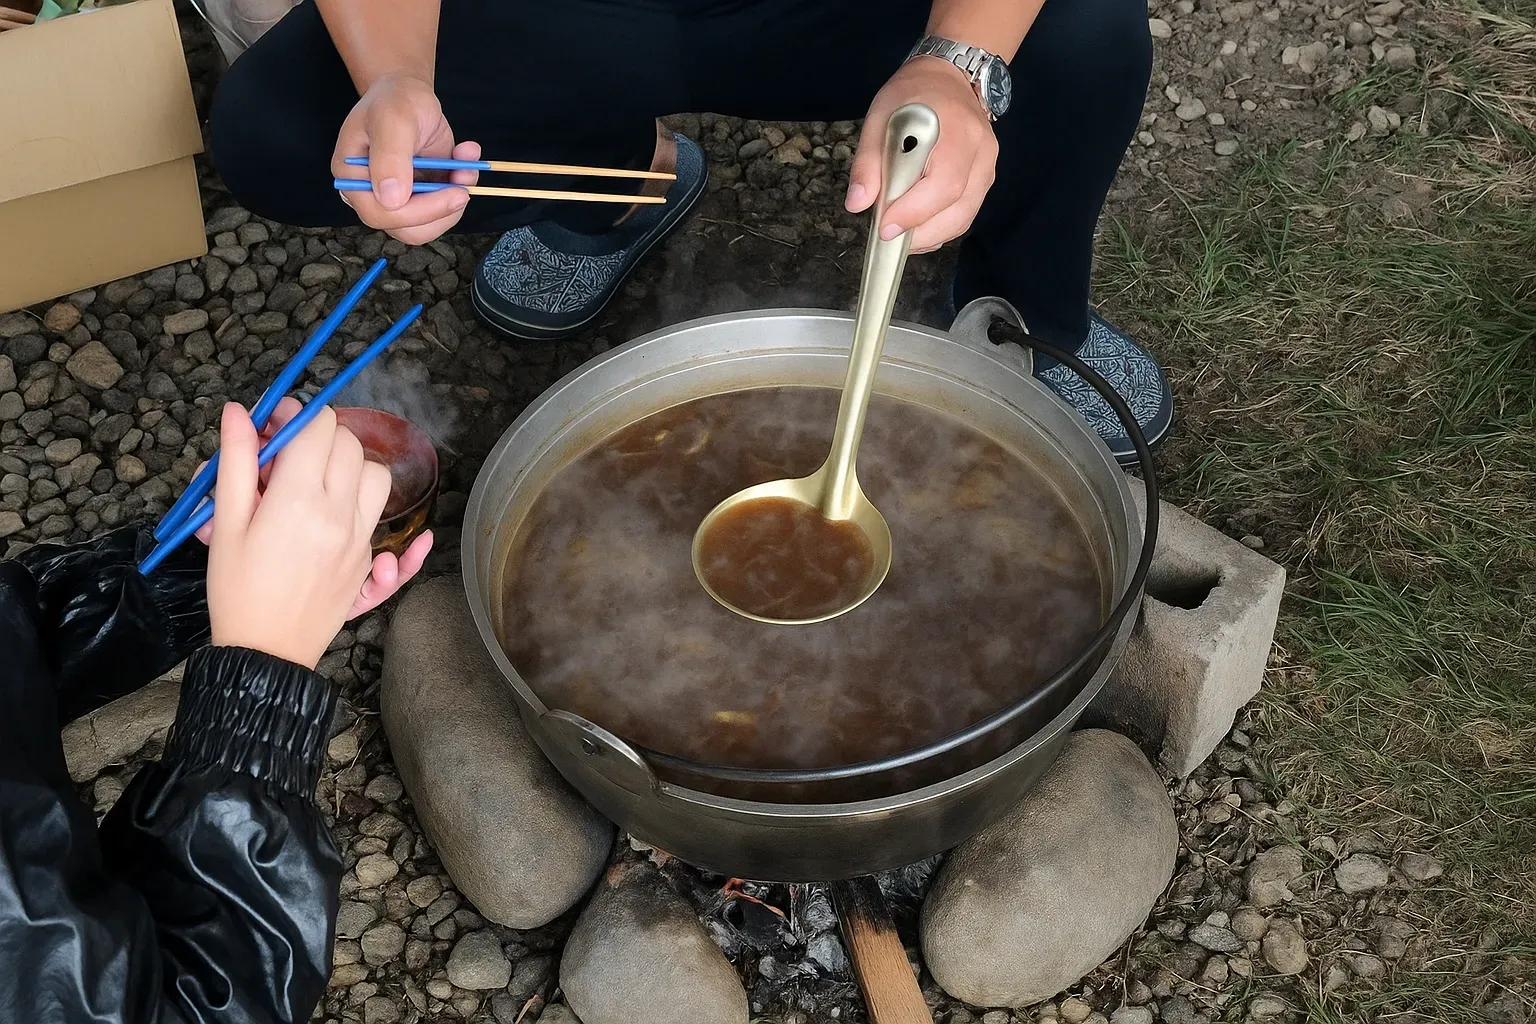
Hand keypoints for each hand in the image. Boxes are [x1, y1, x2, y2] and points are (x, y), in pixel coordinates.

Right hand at [206, 401, 394, 668]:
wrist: (264, 652)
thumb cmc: (236, 589)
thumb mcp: (225, 524)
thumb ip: (235, 462)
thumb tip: (239, 412)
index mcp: (299, 500)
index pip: (319, 428)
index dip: (296, 416)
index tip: (274, 424)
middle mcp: (340, 515)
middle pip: (349, 446)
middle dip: (319, 438)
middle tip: (285, 456)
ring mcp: (361, 540)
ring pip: (377, 478)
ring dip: (350, 469)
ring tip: (314, 484)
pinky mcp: (368, 564)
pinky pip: (391, 532)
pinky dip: (382, 521)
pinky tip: (394, 528)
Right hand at [331, 71, 481, 244]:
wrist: (408, 93)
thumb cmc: (395, 100)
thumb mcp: (393, 119)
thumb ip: (390, 158)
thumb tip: (391, 200)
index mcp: (351, 177)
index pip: (378, 213)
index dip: (417, 212)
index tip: (452, 194)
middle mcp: (370, 194)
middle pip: (405, 228)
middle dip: (440, 212)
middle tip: (464, 189)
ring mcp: (396, 198)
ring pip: (427, 225)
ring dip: (454, 203)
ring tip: (465, 167)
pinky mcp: (420, 196)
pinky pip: (442, 209)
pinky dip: (461, 187)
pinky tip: (464, 158)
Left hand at [846, 57, 998, 253]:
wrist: (948, 77)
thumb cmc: (913, 94)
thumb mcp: (880, 116)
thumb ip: (868, 161)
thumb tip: (857, 203)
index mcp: (956, 129)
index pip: (944, 183)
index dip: (915, 211)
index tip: (885, 226)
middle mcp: (981, 151)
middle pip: (959, 208)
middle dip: (921, 232)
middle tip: (889, 238)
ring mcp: (987, 166)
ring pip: (964, 217)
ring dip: (931, 236)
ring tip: (901, 236)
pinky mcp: (985, 178)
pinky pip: (966, 213)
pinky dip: (940, 229)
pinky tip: (918, 228)